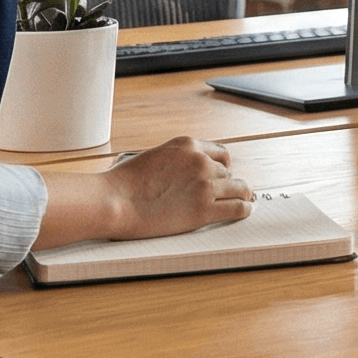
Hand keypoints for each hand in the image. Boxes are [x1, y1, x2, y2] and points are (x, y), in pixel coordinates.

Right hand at [37, 134, 251, 247]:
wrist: (114, 201)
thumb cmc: (123, 184)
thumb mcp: (154, 158)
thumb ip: (175, 163)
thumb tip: (184, 175)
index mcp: (187, 145)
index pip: (219, 154)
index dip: (223, 167)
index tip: (223, 175)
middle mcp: (200, 161)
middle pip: (227, 173)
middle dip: (226, 184)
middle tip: (224, 195)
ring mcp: (205, 185)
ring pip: (239, 188)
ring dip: (239, 196)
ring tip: (241, 202)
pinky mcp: (204, 209)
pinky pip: (237, 208)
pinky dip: (243, 210)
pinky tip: (243, 212)